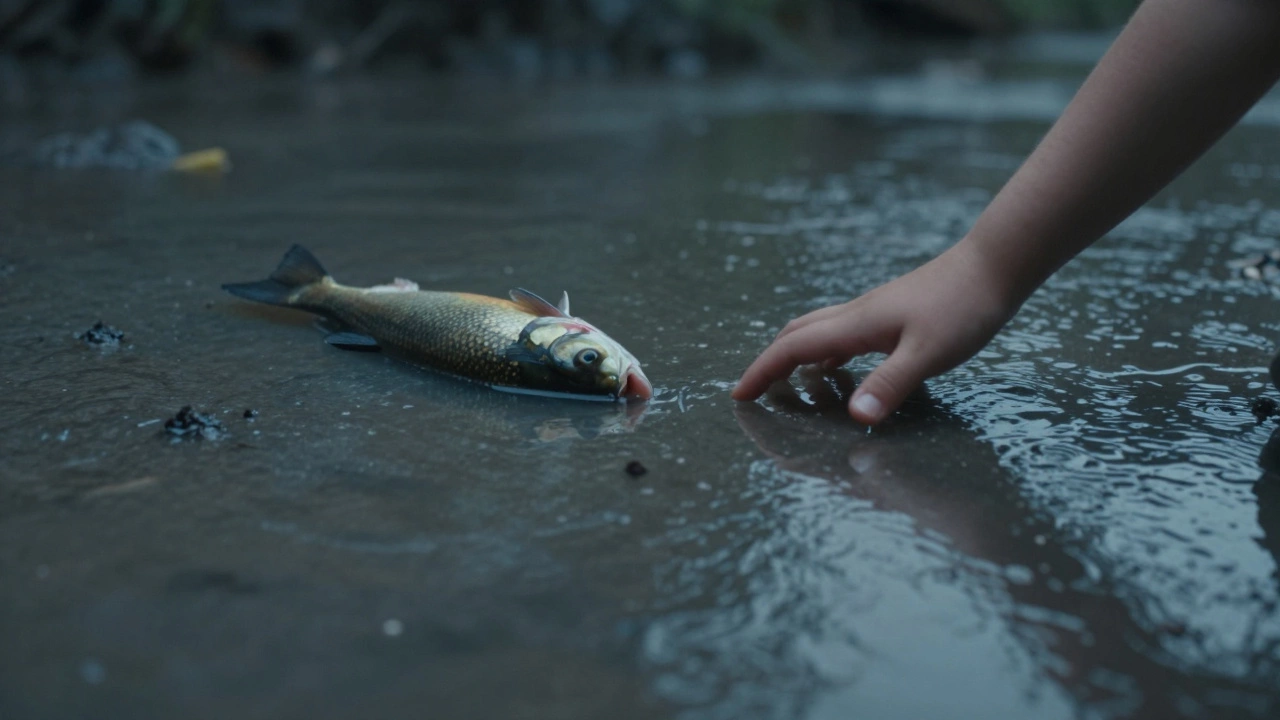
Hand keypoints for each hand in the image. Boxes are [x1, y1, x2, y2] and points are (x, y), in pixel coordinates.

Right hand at [732, 240, 1018, 424]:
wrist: (994, 266)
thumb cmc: (963, 309)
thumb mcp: (928, 354)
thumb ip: (890, 384)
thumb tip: (854, 417)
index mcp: (855, 325)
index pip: (793, 348)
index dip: (762, 371)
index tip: (739, 395)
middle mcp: (856, 316)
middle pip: (796, 335)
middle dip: (769, 363)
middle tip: (754, 392)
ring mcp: (873, 312)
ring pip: (817, 331)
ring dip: (794, 355)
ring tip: (787, 383)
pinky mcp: (890, 314)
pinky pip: (841, 334)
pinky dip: (824, 352)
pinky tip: (837, 368)